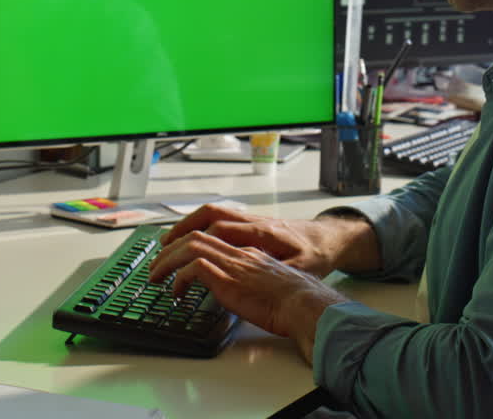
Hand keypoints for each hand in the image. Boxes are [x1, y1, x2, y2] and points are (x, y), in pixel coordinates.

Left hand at [148, 229, 347, 361]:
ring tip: (156, 276)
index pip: (212, 236)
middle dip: (170, 247)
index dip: (189, 240)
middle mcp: (239, 252)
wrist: (305, 304)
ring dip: (167, 260)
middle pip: (196, 236)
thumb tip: (232, 291)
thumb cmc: (294, 302)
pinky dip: (179, 278)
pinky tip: (177, 294)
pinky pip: (193, 267)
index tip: (174, 251)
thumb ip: (249, 280)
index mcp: (249, 252)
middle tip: (156, 263)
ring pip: (190, 246)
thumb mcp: (268, 284)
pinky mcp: (228, 278)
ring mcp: (232, 263)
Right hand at [157, 203, 369, 277]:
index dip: (197, 244)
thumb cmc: (317, 255)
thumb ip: (277, 272)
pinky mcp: (249, 223)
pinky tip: (187, 239)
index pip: (221, 230)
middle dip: (181, 231)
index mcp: (264, 232)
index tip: (181, 263)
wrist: (330, 239)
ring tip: (166, 244)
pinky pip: (217, 218)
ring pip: (211, 213)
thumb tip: (254, 280)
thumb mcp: (302, 268)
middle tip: (161, 252)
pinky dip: (197, 226)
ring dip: (186, 226)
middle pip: (209, 215)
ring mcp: (250, 219)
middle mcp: (253, 221)